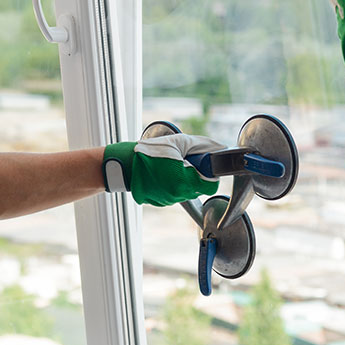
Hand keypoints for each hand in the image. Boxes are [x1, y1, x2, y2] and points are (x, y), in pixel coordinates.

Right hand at [103, 133, 224, 205]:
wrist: (124, 165)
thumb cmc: (150, 151)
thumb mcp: (178, 142)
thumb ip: (202, 145)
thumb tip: (220, 148)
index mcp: (184, 181)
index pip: (211, 186)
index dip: (210, 175)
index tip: (204, 166)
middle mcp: (177, 195)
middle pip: (198, 188)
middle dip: (196, 175)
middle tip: (184, 161)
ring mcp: (167, 201)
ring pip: (186, 192)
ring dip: (184, 180)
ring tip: (171, 166)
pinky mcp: (159, 202)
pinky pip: (173, 194)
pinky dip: (172, 185)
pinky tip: (162, 173)